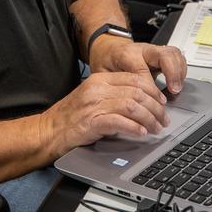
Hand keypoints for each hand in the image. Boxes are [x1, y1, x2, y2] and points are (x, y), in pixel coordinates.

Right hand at [38, 72, 170, 158]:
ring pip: (132, 106)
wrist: (47, 131)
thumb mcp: (92, 98)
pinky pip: (119, 122)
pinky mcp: (91, 122)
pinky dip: (134, 127)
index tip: (162, 102)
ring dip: (149, 118)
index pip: (134, 79)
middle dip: (155, 107)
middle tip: (163, 119)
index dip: (153, 91)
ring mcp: (94, 104)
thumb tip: (140, 103)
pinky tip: (141, 133)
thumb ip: (113, 96)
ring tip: (156, 128)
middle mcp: (97, 88)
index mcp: (99, 79)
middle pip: (137, 92)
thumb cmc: (69, 117)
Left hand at [90, 37, 186, 95]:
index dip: (150, 88)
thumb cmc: (105, 60)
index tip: (155, 101)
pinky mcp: (160, 53)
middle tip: (173, 90)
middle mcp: (142, 50)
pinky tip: (178, 82)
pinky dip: (181, 69)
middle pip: (164, 55)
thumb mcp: (102, 74)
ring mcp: (153, 50)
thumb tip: (123, 106)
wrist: (107, 47)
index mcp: (126, 54)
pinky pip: (176, 56)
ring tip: (177, 88)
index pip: (142, 71)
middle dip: (172, 73)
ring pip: (173, 53)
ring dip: (179, 71)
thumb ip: (113, 87)